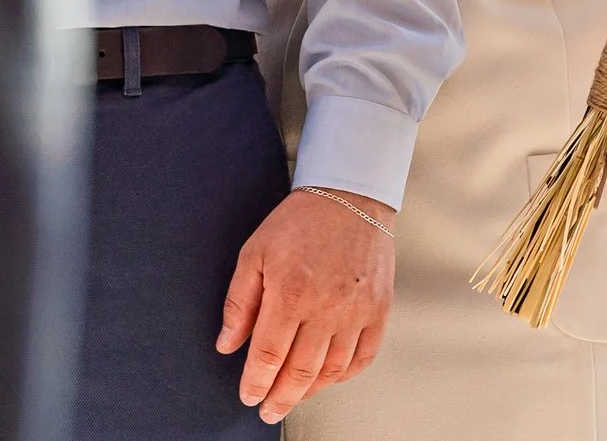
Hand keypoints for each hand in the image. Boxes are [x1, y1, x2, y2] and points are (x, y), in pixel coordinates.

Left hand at [216, 189, 395, 422]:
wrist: (350, 196)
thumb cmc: (300, 221)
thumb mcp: (255, 253)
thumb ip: (240, 303)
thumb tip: (228, 345)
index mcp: (290, 293)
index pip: (269, 356)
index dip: (256, 383)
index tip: (248, 396)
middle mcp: (326, 308)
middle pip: (300, 372)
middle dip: (279, 399)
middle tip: (268, 411)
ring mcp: (356, 311)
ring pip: (332, 371)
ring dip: (310, 392)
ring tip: (294, 397)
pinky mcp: (379, 309)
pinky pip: (364, 357)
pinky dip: (345, 375)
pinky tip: (329, 378)